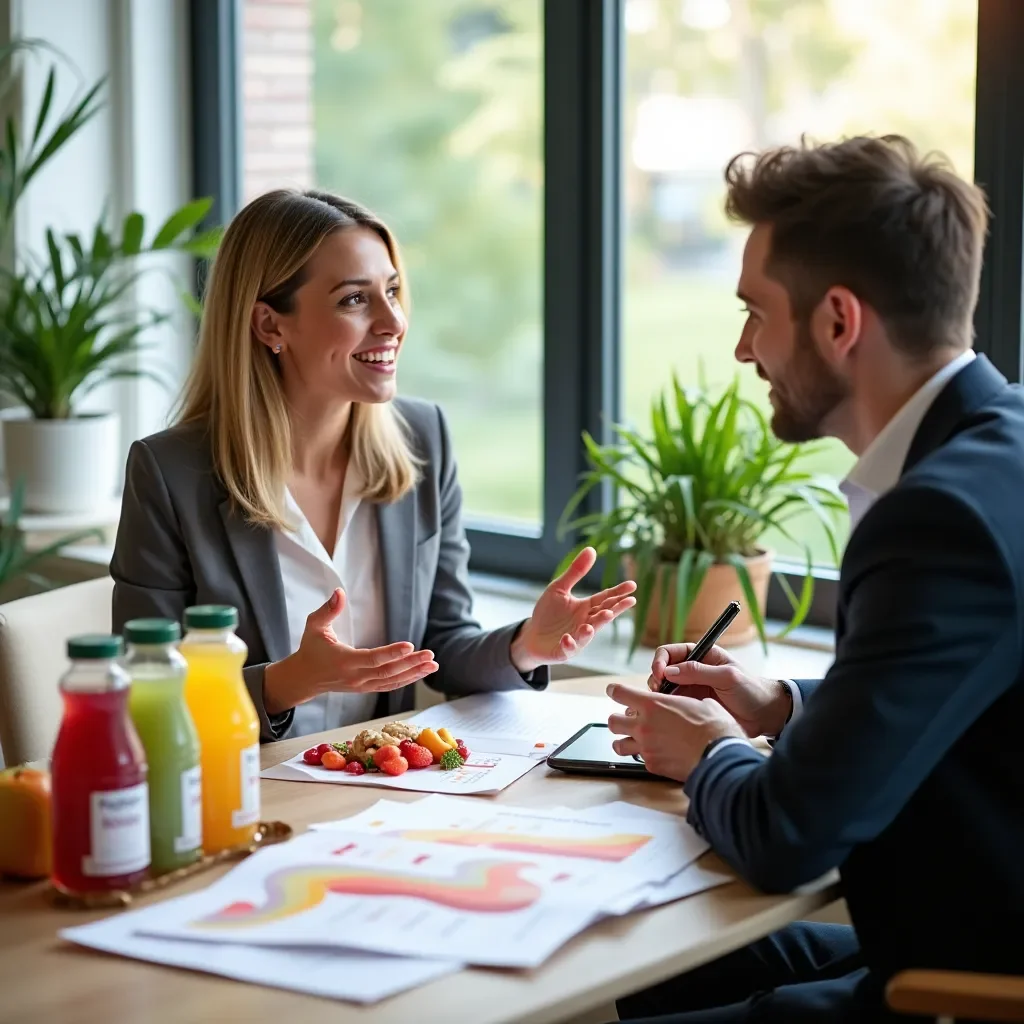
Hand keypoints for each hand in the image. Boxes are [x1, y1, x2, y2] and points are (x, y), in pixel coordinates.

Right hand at [263, 588, 437, 714]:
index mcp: (344, 661)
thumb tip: (339, 592)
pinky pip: (389, 685)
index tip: (410, 645)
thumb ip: (327, 610)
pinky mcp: (366, 688)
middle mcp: (355, 676)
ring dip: (414, 673)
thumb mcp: (314, 626)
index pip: (372, 658)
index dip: (392, 653)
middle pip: (388, 672)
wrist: (305, 677)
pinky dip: (406, 680)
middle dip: (411, 664)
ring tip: (432, 664)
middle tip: (430, 655)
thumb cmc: (311, 648)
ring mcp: (362, 685)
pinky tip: (421, 672)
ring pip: (391, 681)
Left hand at [509, 548, 635, 673]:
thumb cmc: (548, 612)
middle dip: (617, 608)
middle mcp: (586, 622)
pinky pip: (569, 648)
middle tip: (630, 601)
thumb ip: (575, 572)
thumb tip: (591, 549)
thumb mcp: (559, 588)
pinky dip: (569, 643)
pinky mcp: (564, 650)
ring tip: (605, 616)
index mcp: (586, 607)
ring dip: (596, 625)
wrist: (532, 635)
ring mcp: (577, 638)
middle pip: (604, 614)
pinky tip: (566, 637)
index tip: (632, 585)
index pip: (606, 598)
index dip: (619, 592)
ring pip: (589, 633)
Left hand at [606, 682, 746, 782]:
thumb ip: (682, 702)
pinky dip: (645, 757)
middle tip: (627, 719)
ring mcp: (646, 748)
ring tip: (634, 740)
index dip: (615, 690)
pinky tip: (657, 755)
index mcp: (653, 705)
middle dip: (618, 719)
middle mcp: (644, 726)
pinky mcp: (653, 766)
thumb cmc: (715, 728)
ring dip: (624, 741)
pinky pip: (640, 760)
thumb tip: (685, 704)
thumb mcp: (701, 703)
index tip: (613, 690)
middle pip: (613, 721)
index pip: (621, 693)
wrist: (720, 757)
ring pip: (618, 745)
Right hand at [649, 643, 791, 737]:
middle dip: (656, 678)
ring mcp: (691, 689)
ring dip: (659, 694)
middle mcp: (693, 671)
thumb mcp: (728, 677)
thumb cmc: (752, 690)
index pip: (671, 652)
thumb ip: (699, 672)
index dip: (661, 661)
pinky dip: (665, 707)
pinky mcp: (692, 706)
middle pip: (663, 670)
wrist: (765, 715)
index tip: (660, 673)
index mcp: (703, 656)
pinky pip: (673, 704)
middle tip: (657, 691)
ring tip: (660, 703)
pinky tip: (665, 713)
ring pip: (665, 688)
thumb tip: (670, 671)